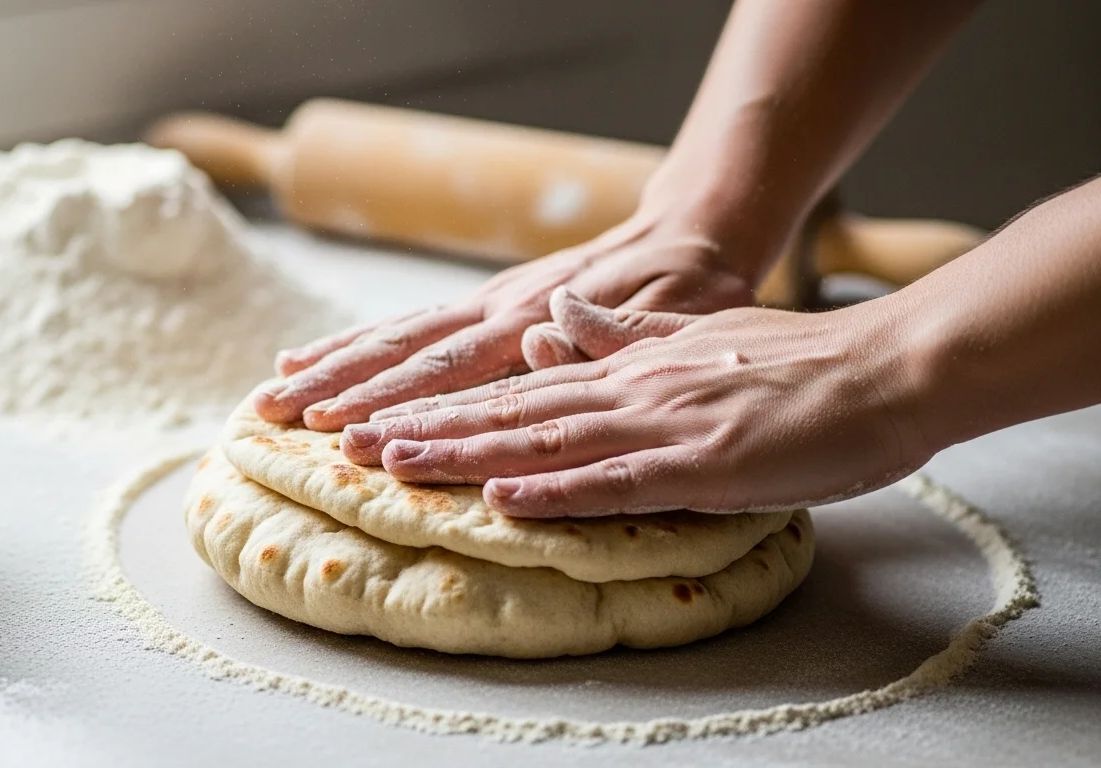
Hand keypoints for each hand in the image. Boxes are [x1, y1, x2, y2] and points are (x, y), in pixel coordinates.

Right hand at [254, 215, 762, 430]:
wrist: (694, 232)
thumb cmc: (693, 289)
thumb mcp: (673, 318)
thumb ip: (605, 336)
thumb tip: (533, 345)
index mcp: (540, 320)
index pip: (453, 368)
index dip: (396, 403)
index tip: (344, 433)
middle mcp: (500, 309)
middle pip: (404, 351)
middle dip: (337, 385)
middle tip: (273, 416)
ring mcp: (488, 301)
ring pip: (397, 334)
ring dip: (333, 364)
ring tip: (273, 389)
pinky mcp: (487, 300)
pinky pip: (412, 324)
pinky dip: (361, 341)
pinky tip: (318, 358)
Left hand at [339, 300, 932, 516]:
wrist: (882, 367)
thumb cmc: (795, 364)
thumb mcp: (694, 337)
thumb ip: (622, 333)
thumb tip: (558, 316)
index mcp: (626, 365)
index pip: (518, 385)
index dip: (447, 402)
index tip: (383, 416)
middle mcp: (629, 388)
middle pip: (511, 410)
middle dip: (429, 427)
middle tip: (353, 446)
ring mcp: (662, 423)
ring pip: (545, 439)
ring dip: (466, 453)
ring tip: (395, 465)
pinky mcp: (703, 461)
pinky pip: (616, 481)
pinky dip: (557, 490)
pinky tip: (502, 499)